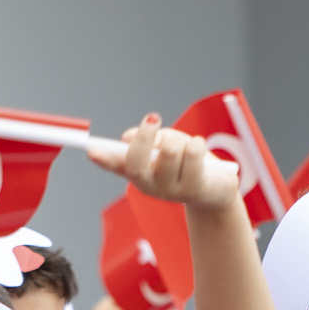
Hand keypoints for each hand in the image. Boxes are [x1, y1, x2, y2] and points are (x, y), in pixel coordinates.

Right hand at [93, 114, 241, 210]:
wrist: (217, 189)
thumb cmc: (189, 162)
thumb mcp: (167, 144)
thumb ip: (150, 139)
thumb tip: (128, 137)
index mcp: (140, 173)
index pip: (117, 166)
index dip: (103, 159)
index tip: (91, 150)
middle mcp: (150, 185)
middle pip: (136, 161)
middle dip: (144, 136)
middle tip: (153, 118)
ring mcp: (171, 191)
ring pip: (168, 151)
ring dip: (180, 140)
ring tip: (189, 146)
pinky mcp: (193, 189)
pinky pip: (191, 154)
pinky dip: (197, 144)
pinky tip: (201, 150)